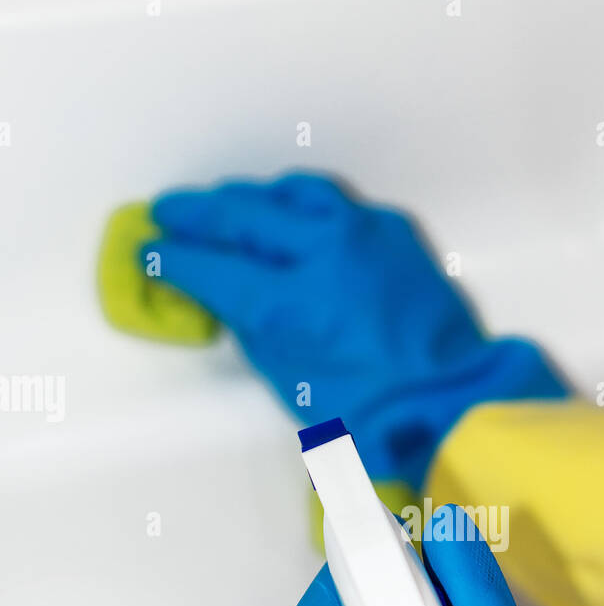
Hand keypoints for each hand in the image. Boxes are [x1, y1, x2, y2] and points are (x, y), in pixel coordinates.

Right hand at [145, 174, 564, 487]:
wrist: (451, 400)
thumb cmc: (370, 412)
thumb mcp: (292, 380)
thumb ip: (254, 329)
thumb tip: (229, 296)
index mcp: (289, 304)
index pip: (213, 268)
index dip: (173, 260)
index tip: (151, 253)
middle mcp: (322, 253)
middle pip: (244, 216)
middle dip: (199, 214)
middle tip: (169, 212)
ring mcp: (362, 234)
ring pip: (291, 194)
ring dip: (251, 198)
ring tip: (227, 203)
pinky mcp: (393, 230)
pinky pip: (334, 203)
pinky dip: (301, 204)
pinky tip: (291, 213)